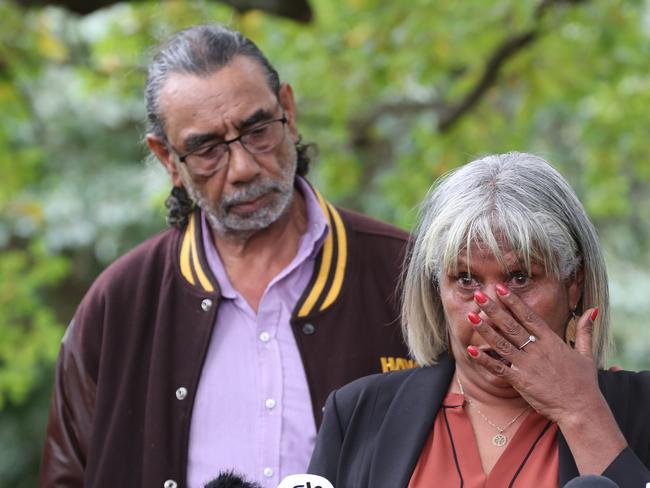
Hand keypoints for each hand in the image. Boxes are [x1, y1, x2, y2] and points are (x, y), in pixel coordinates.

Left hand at [468, 284, 599, 423]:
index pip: (529, 316)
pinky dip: (484, 359)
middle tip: (479, 296)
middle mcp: (537, 350)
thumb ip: (585, 330)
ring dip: (485, 330)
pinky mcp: (520, 381)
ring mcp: (527, 365)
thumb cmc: (585, 383)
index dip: (513, 301)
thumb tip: (592, 310)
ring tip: (470, 316)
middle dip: (493, 309)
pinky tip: (470, 350)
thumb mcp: (587, 353)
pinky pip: (498, 368)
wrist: (581, 409)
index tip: (500, 288)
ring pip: (501, 343)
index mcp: (551, 341)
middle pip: (511, 325)